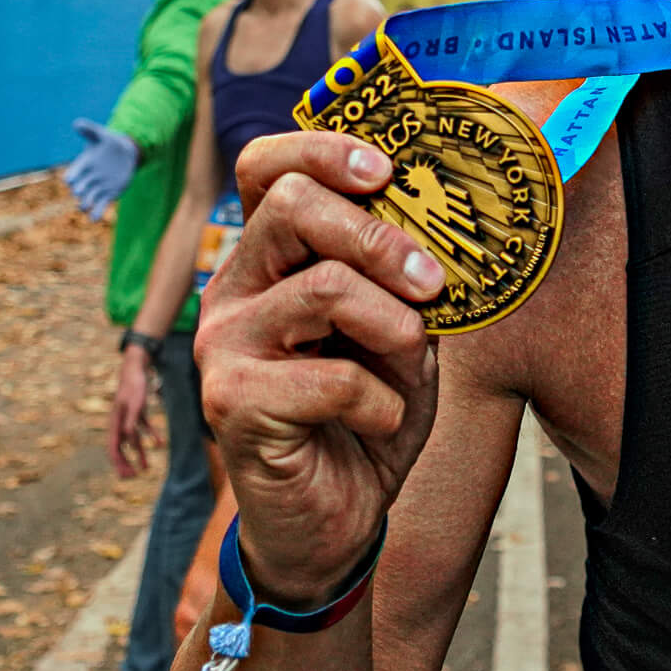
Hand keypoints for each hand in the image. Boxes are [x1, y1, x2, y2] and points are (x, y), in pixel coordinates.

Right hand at [65, 120, 139, 220]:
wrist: (124, 153)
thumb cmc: (109, 143)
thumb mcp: (101, 135)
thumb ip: (90, 130)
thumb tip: (77, 123)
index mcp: (83, 165)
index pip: (73, 173)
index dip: (71, 176)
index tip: (69, 179)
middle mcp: (87, 178)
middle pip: (79, 188)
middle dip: (79, 190)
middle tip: (80, 192)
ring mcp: (97, 187)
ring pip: (87, 200)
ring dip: (85, 204)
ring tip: (85, 207)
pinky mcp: (108, 195)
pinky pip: (100, 206)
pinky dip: (96, 213)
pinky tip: (94, 218)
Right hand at [109, 346, 158, 477]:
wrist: (137, 367)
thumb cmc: (134, 385)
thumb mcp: (134, 403)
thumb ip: (131, 421)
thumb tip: (128, 439)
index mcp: (114, 422)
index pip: (113, 448)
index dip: (119, 463)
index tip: (127, 475)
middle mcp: (119, 422)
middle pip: (120, 448)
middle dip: (125, 463)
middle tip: (133, 477)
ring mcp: (128, 418)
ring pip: (131, 441)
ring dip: (138, 454)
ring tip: (145, 468)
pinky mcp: (138, 412)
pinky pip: (143, 428)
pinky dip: (150, 436)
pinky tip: (160, 443)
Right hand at [192, 133, 441, 606]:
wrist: (335, 519)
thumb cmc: (369, 414)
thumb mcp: (402, 334)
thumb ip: (409, 280)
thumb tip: (447, 222)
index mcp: (270, 258)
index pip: (267, 169)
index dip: (323, 151)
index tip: (387, 170)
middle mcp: (234, 288)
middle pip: (291, 206)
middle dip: (379, 237)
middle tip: (432, 282)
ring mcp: (223, 344)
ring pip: (321, 287)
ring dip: (394, 325)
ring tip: (412, 360)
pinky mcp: (230, 403)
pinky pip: (331, 378)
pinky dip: (381, 402)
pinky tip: (379, 422)